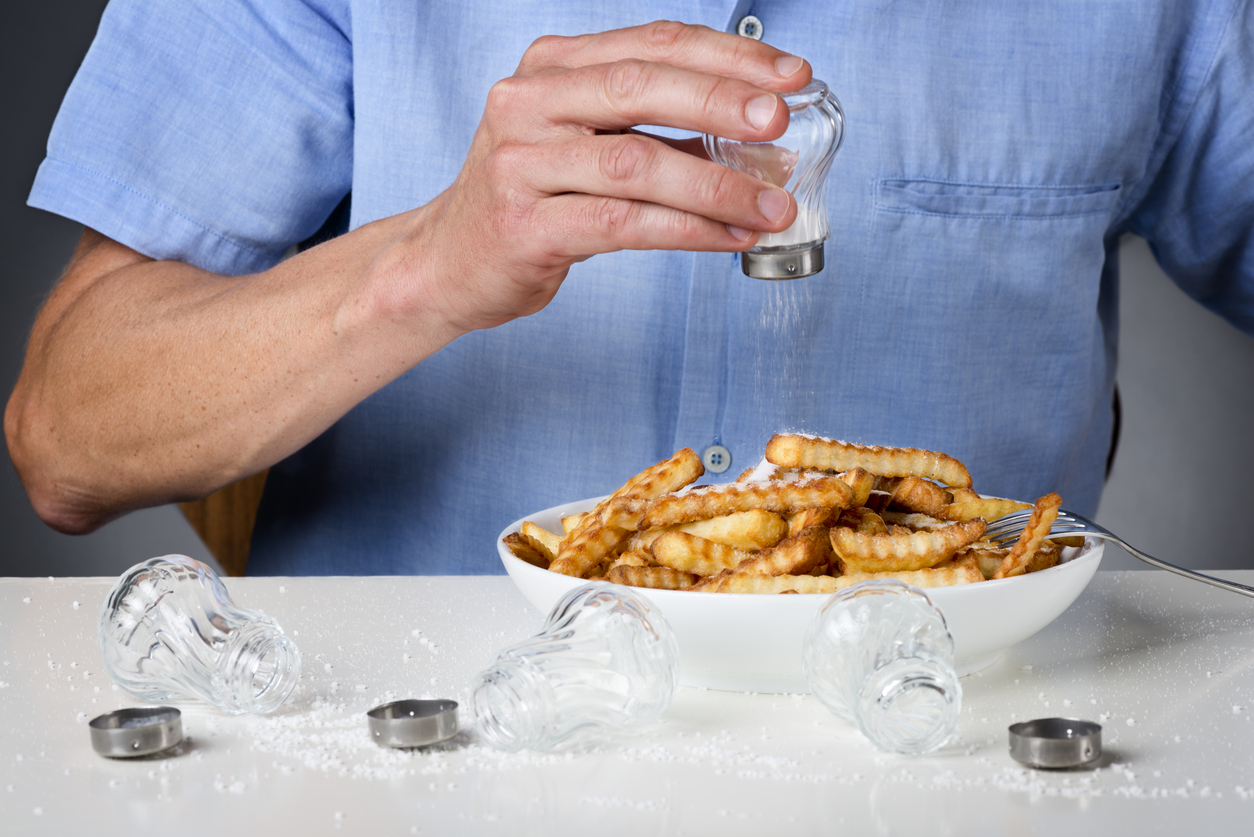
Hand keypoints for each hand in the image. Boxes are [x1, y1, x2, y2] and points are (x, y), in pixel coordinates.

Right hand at [391, 21, 810, 332]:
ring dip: (717, 184)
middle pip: (640, 86)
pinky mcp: (524, 225)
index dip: (728, 58)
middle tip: (782, 121)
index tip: (791, 75)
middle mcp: (528, 103)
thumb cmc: (531, 200)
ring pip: (636, 162)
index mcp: (551, 68)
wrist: (448, 261)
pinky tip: (728, 237)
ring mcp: (520, 162)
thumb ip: (656, 131)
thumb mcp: (585, 145)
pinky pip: (622, 224)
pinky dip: (687, 229)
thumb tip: (759, 142)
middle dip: (722, 101)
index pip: (652, 44)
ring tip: (773, 205)